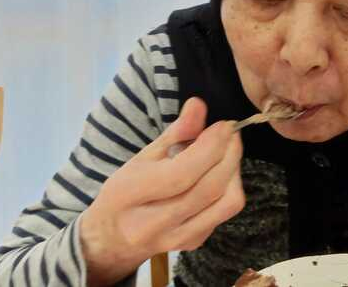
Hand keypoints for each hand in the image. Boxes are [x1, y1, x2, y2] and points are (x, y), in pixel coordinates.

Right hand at [80, 97, 244, 285]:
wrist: (113, 240)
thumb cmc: (127, 191)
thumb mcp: (142, 158)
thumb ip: (174, 133)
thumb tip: (198, 105)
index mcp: (131, 194)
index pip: (181, 173)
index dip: (210, 147)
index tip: (223, 125)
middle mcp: (154, 223)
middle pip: (209, 188)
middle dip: (228, 154)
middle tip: (231, 132)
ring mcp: (177, 238)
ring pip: (225, 203)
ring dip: (234, 170)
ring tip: (227, 150)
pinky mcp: (194, 244)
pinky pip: (225, 212)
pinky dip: (231, 187)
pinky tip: (222, 171)